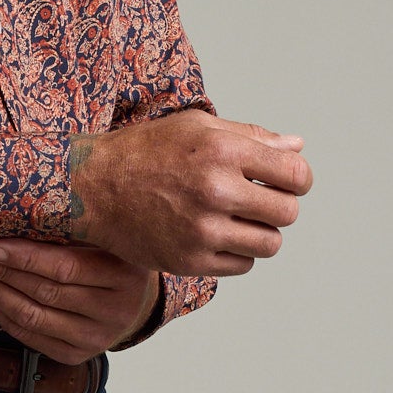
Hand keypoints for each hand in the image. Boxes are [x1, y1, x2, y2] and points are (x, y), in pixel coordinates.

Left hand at [0, 241, 159, 363]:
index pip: (66, 269)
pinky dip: (0, 313)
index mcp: (124, 276)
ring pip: (32, 317)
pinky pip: (28, 336)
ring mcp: (95, 339)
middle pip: (44, 293)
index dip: (25, 258)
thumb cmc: (113, 256)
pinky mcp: (76, 356)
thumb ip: (71, 229)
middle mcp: (114, 313)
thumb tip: (11, 214)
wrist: (135, 299)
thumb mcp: (104, 236)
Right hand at [66, 108, 310, 275]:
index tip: (285, 181)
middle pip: (288, 213)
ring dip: (262, 233)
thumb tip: (298, 147)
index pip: (296, 176)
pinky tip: (218, 234)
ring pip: (270, 244)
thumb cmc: (147, 151)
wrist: (94, 187)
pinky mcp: (189, 260)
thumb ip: (252, 137)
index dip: (298, 179)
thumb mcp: (197, 127)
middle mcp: (215, 191)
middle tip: (259, 201)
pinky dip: (238, 252)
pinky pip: (243, 264)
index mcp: (223, 151)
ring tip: (239, 219)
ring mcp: (202, 230)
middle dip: (280, 206)